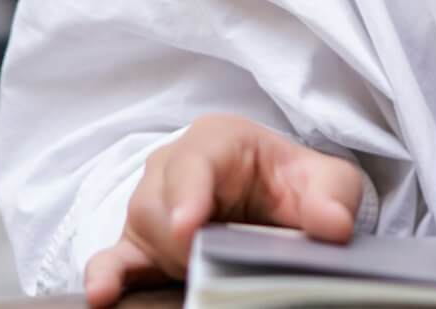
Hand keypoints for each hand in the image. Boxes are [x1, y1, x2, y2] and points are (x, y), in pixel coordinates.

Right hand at [83, 113, 365, 306]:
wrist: (275, 204)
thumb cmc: (291, 183)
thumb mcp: (325, 182)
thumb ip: (333, 196)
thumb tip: (333, 225)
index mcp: (218, 140)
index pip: (195, 160)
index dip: (190, 192)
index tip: (189, 226)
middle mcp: (173, 167)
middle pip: (158, 199)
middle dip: (179, 235)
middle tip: (204, 261)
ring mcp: (152, 207)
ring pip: (139, 228)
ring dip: (164, 257)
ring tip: (190, 277)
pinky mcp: (140, 246)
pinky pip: (112, 257)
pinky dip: (106, 276)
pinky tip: (102, 296)